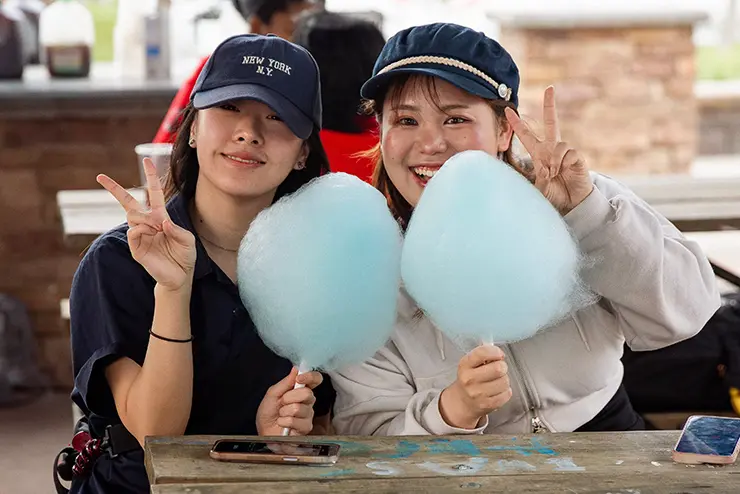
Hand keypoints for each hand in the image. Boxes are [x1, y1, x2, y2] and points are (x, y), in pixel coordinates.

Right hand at [97, 158, 195, 290]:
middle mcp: (148, 223)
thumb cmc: (185, 255)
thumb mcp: (187, 239)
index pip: (154, 193)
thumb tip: (160, 222)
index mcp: (161, 217)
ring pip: (132, 216)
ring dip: (146, 219)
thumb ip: (177, 229)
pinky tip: (152, 234)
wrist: (180, 276)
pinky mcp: (135, 247)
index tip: (147, 160)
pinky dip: (142, 229)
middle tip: (100, 176)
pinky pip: (132, 231)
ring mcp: (140, 235)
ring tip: (157, 229)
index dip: (151, 177)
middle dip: (114, 189)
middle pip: (128, 202)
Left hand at [256, 367, 322, 435]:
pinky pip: (294, 421)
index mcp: (301, 390)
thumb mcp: (272, 394)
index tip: (299, 378)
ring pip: (299, 408)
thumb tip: (296, 369)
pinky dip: (284, 421)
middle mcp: (307, 401)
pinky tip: (282, 423)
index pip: (315, 379)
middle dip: (289, 397)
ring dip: (284, 411)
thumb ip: (285, 382)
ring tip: (281, 415)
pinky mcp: (306, 427)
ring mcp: (308, 414)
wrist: (264, 431)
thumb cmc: (268, 413)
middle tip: (282, 402)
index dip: (310, 376)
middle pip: (308, 393)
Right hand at [439, 345, 511, 428]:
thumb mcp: (470, 363)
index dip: (495, 351)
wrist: (463, 401)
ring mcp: (478, 393)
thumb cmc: (470, 378)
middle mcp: (469, 379)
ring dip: (504, 380)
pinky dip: (506, 391)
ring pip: (505, 382)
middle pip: (498, 368)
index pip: (482, 353)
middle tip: (499, 369)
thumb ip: (483, 355)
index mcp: (465, 365)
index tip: (499, 355)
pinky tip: (498, 390)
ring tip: (497, 381)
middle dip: (503, 367)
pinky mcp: (487, 404)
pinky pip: (507, 394)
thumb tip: (499, 353)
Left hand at [505, 86, 593, 214]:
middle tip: (550, 88)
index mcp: (538, 154)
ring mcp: (565, 151)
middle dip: (550, 104)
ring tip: (553, 174)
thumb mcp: (537, 187)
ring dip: (552, 161)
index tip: (507, 110)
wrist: (572, 203)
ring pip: (557, 144)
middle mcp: (552, 148)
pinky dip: (561, 162)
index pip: (526, 135)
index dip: (517, 123)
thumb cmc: (554, 195)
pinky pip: (567, 152)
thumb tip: (538, 169)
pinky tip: (563, 171)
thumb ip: (534, 177)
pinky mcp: (576, 156)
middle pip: (551, 121)